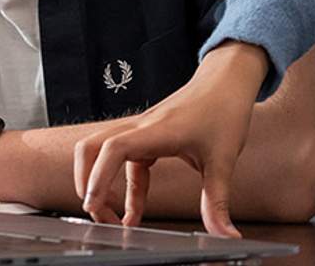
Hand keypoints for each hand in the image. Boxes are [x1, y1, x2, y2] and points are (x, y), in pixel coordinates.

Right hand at [72, 42, 268, 233]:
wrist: (229, 80)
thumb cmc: (225, 109)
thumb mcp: (223, 161)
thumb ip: (217, 201)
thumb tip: (225, 234)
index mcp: (158, 131)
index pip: (114, 149)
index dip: (98, 177)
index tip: (93, 204)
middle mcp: (143, 127)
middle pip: (93, 147)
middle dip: (86, 182)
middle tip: (96, 213)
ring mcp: (143, 130)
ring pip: (104, 153)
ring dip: (101, 183)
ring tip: (111, 218)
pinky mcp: (148, 134)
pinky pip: (126, 161)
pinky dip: (125, 187)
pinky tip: (135, 211)